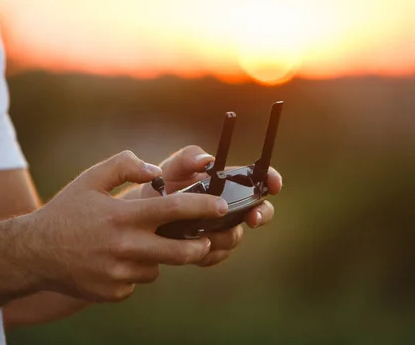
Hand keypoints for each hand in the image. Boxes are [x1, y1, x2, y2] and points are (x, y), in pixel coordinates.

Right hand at [26, 151, 228, 302]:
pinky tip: (113, 261)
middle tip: (204, 239)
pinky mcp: (113, 292)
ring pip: (157, 268)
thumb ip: (124, 165)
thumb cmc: (66, 211)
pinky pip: (137, 281)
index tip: (221, 206)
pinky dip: (134, 271)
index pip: (174, 209)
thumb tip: (155, 171)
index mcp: (123, 216)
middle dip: (200, 245)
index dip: (202, 207)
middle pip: (180, 252)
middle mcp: (124, 247)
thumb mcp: (91, 179)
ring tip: (133, 244)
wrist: (33, 253)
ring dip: (156, 257)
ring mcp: (119, 273)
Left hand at [140, 145, 281, 266]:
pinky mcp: (210, 250)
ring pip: (235, 237)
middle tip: (250, 219)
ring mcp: (222, 229)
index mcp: (225, 183)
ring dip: (222, 236)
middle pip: (259, 211)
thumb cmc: (159, 187)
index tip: (273, 185)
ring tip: (199, 232)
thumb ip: (186, 159)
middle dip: (260, 215)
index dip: (270, 180)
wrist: (141, 218)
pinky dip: (206, 253)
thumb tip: (206, 160)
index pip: (258, 179)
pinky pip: (217, 256)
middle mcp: (229, 206)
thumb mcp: (170, 169)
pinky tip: (190, 246)